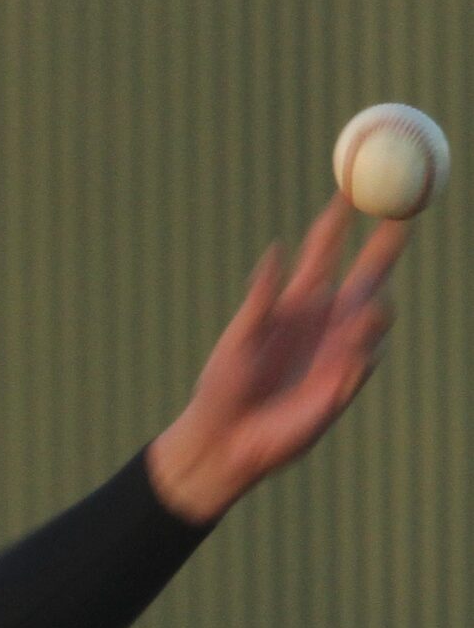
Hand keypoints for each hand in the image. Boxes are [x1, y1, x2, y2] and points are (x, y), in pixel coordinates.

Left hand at [147, 194, 409, 523]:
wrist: (222, 442)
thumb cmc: (221, 389)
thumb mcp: (239, 337)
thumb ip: (261, 296)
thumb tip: (277, 248)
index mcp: (295, 303)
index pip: (325, 250)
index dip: (339, 219)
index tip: (353, 186)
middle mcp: (324, 321)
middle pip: (368, 271)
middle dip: (387, 241)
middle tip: (405, 209)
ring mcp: (337, 351)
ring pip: (377, 312)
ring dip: (372, 307)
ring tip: (358, 313)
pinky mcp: (342, 385)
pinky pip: (366, 361)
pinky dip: (360, 355)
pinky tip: (346, 362)